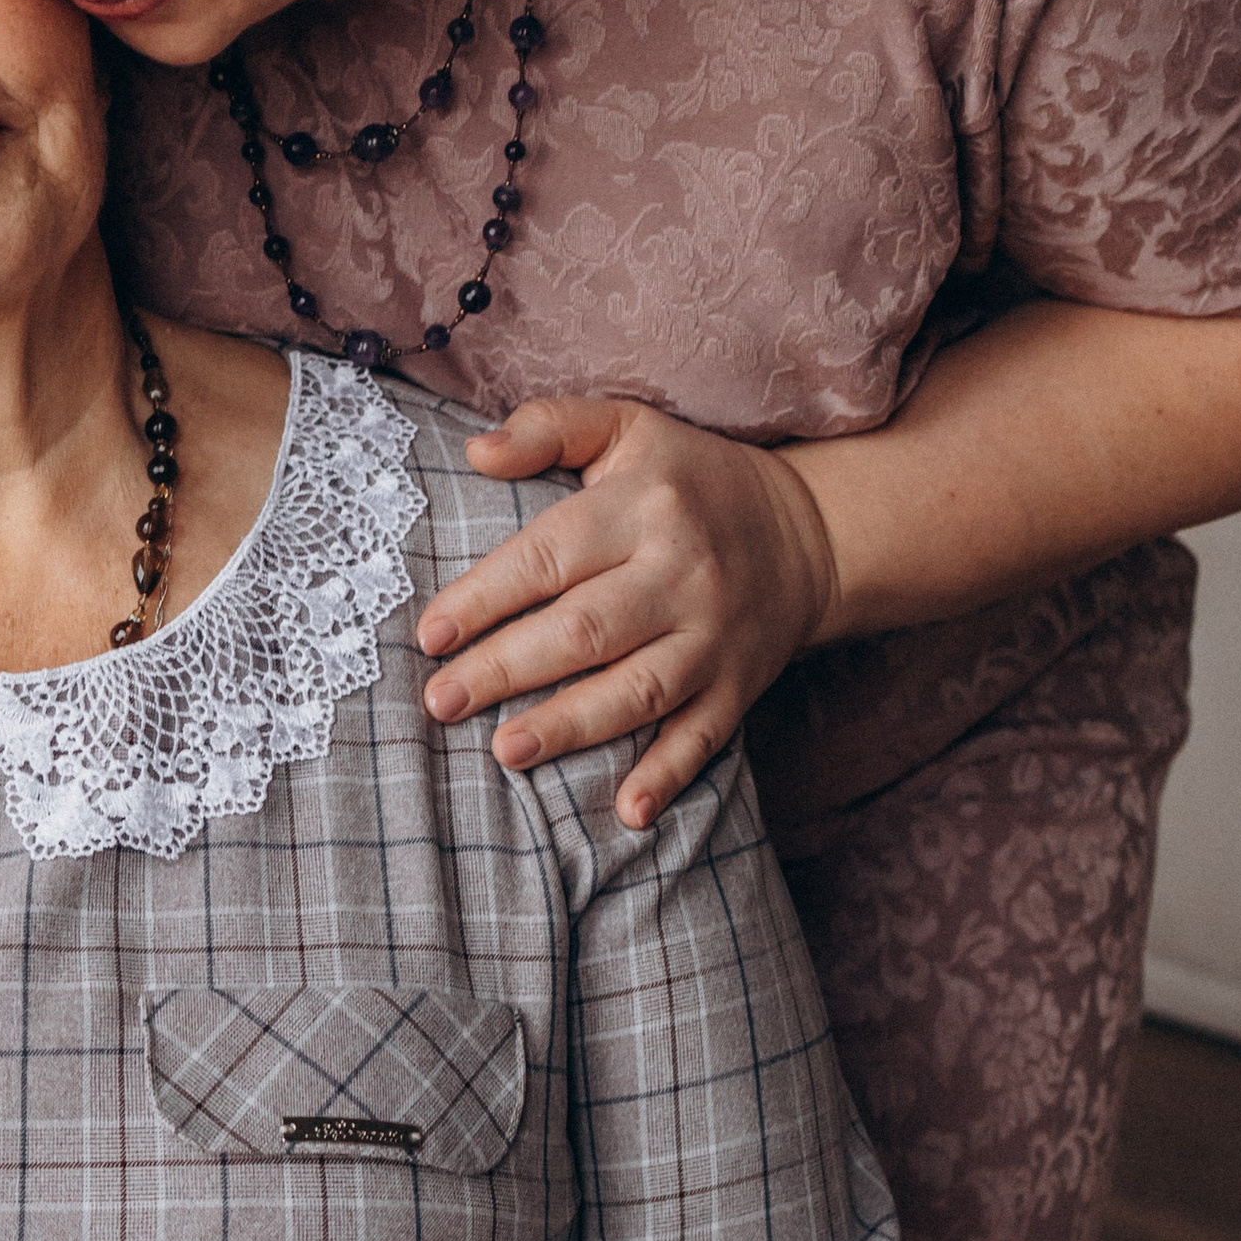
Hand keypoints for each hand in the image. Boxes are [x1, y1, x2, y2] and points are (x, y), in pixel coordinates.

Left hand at [419, 396, 839, 826]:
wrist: (810, 533)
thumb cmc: (691, 481)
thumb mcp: (628, 428)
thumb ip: (549, 428)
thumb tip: (474, 453)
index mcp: (644, 507)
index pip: (550, 556)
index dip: (486, 597)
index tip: (430, 634)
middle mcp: (682, 573)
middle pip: (585, 630)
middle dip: (507, 669)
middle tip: (440, 703)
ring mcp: (715, 637)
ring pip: (639, 689)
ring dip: (572, 725)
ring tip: (504, 751)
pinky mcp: (740, 686)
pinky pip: (705, 736)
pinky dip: (668, 775)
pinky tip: (628, 812)